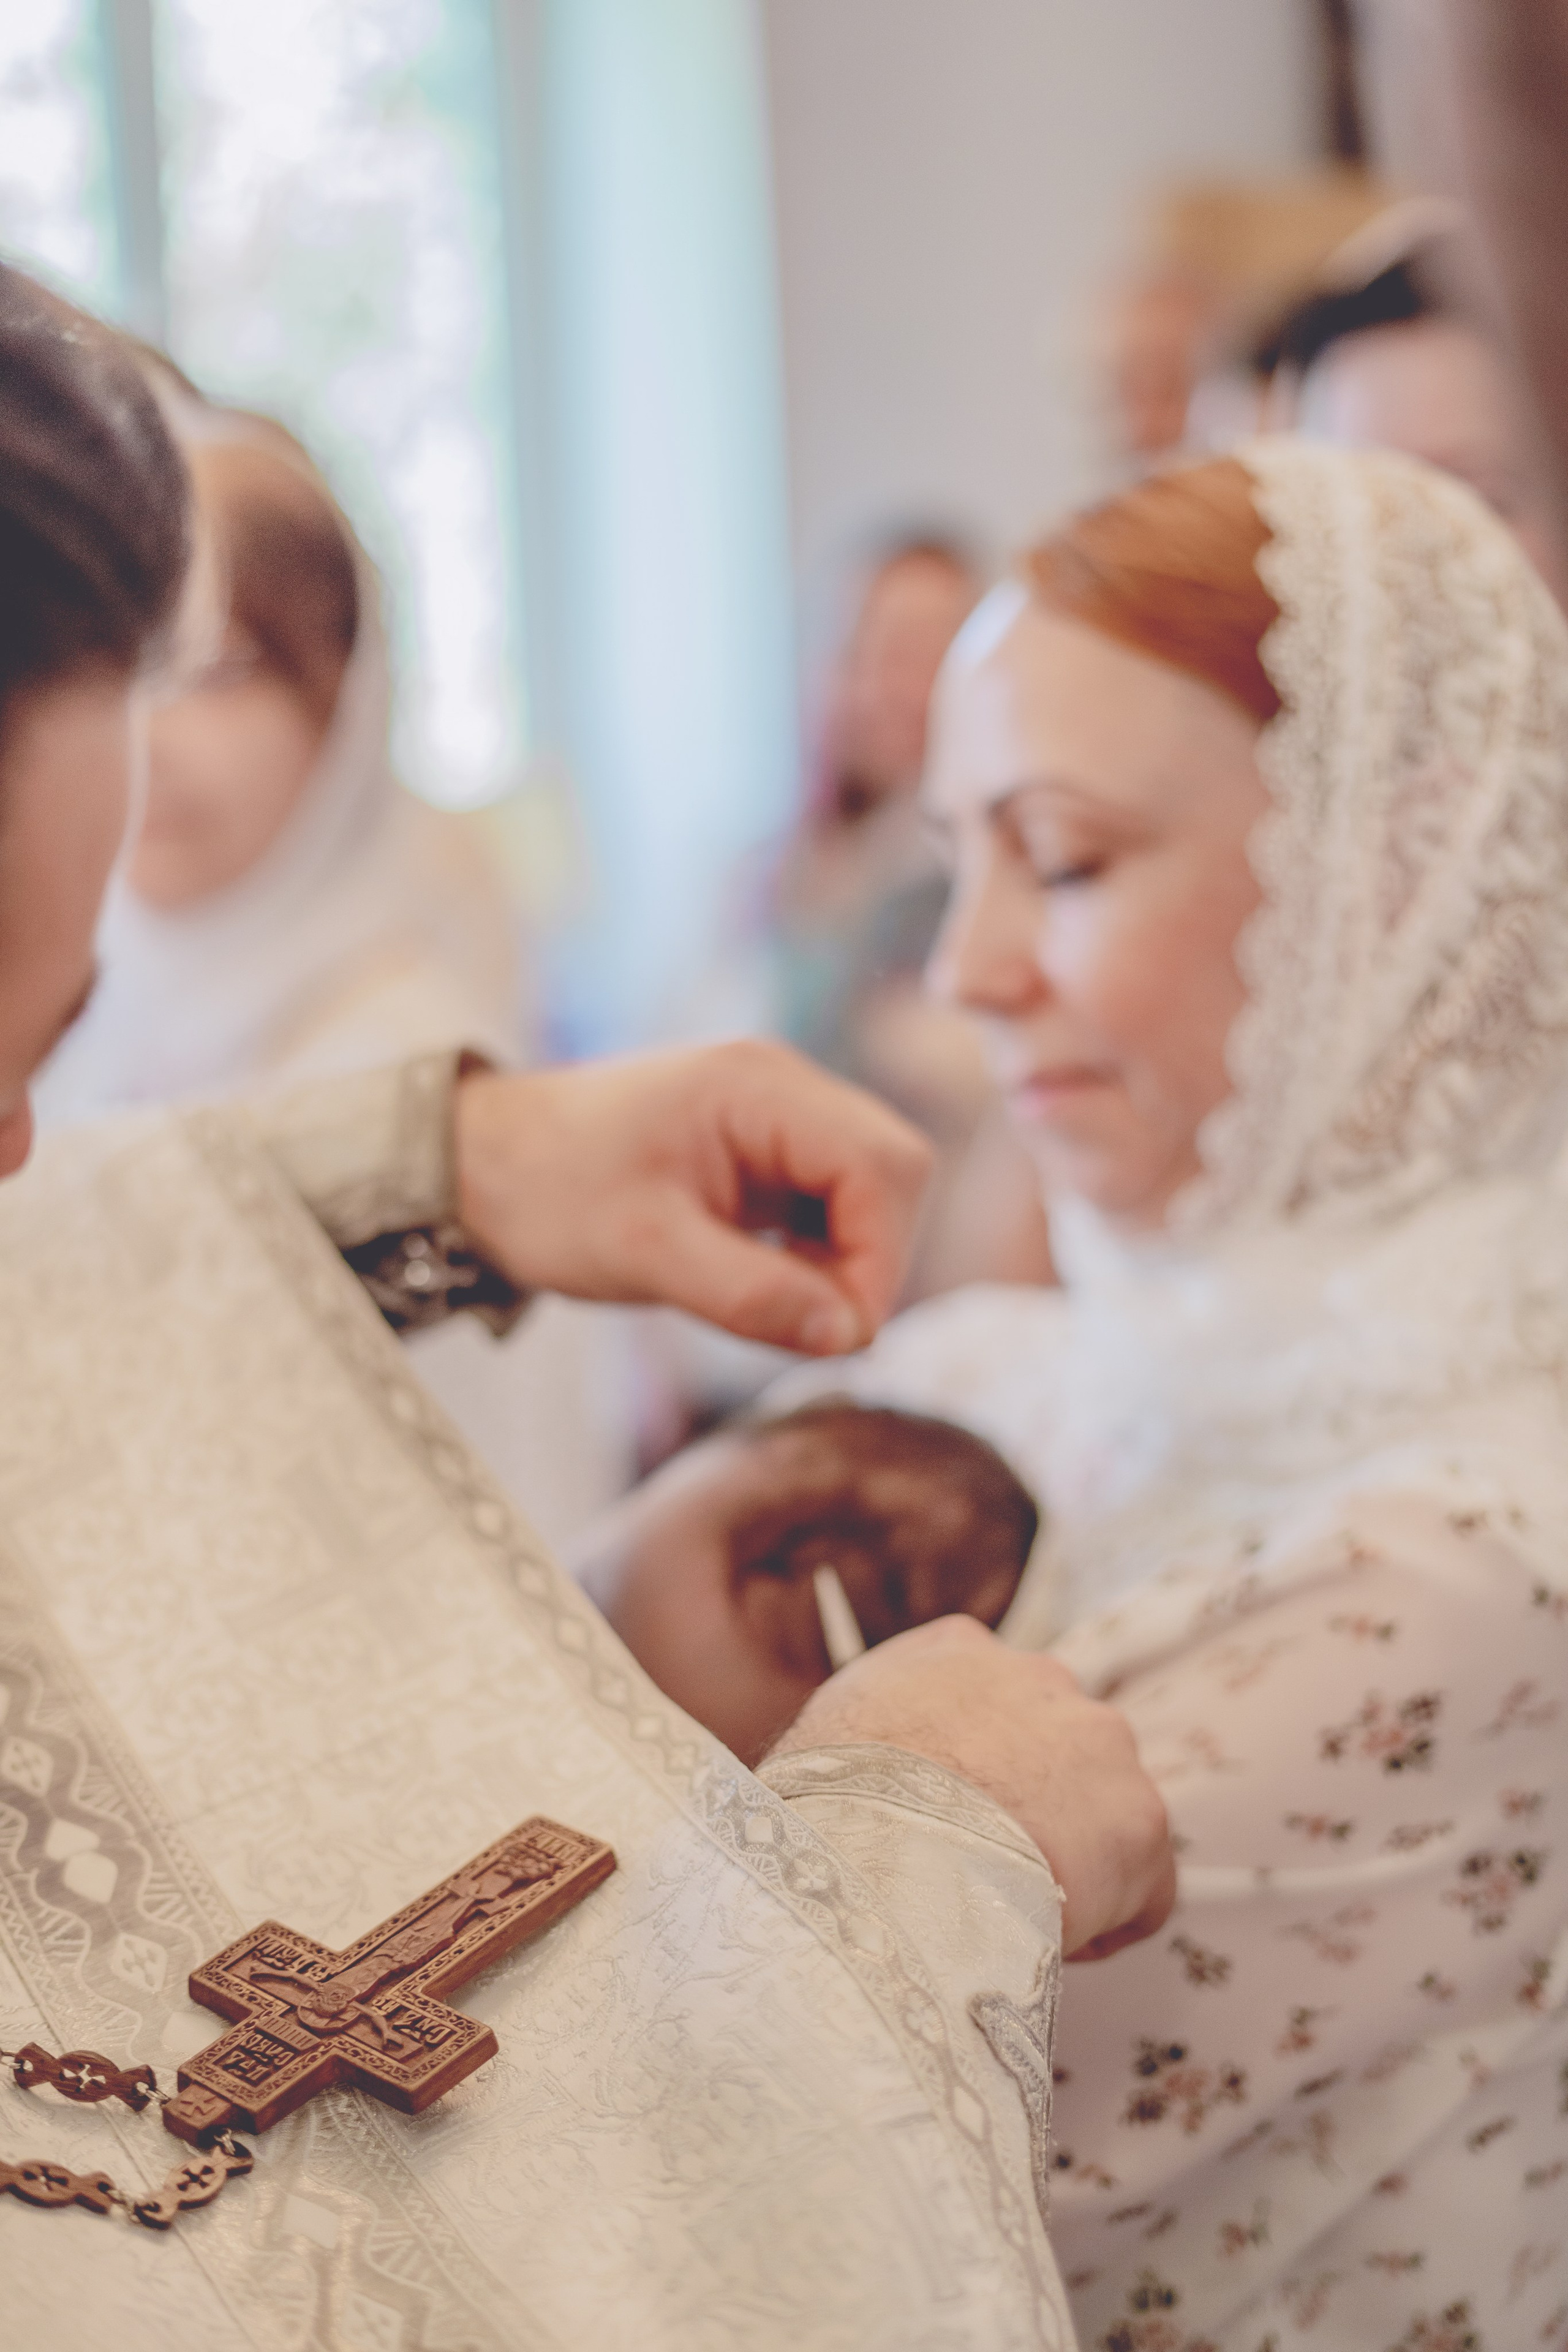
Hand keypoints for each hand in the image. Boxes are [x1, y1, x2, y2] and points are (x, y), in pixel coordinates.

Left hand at [454, 1040, 932, 1354]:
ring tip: (770, 1301)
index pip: (883, 1165)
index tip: (836, 1332)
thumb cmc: (548, 1193)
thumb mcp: (643, 1252)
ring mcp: (778, 1117)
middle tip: (805, 1321)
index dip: (880, 1256)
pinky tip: (763, 1281)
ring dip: (845, 1260)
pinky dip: (818, 1255)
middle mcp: (783, 1087)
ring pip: (870, 1191)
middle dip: (871, 1257)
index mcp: (759, 1087)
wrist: (479, 1165)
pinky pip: (831, 1203)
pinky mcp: (765, 1151)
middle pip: (894, 1170)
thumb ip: (749, 1293)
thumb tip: (849, 1336)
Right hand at [768, 1617, 1175, 1959]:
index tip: (960, 1818)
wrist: (879, 1847)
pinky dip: (1108, 1924)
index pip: (989, 1700)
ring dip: (1072, 1861)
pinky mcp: (1140, 1817)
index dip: (979, 1772)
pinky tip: (1053, 1945)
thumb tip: (877, 1780)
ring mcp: (1099, 1740)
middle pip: (1055, 1750)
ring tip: (1016, 1915)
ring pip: (1101, 1815)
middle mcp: (1040, 1677)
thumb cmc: (832, 1804)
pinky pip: (1140, 1888)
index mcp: (958, 1651)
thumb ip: (877, 1733)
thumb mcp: (832, 1733)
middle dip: (1034, 1808)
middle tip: (987, 1871)